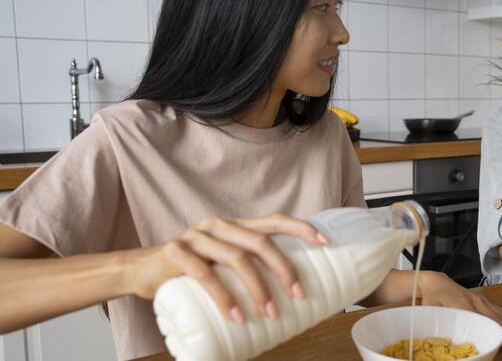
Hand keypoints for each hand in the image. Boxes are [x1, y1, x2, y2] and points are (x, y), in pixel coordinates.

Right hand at [127, 214, 327, 322]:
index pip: (274, 220)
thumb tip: (288, 293)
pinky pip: (204, 275)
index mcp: (234, 226)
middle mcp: (218, 226)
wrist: (139, 270)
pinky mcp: (175, 253)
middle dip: (284, 269)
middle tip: (298, 296)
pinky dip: (223, 297)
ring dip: (258, 289)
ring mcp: (196, 237)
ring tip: (270, 315)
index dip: (301, 228)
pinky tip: (235, 316)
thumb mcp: (220, 263)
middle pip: (261, 242)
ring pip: (237, 258)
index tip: (326, 243)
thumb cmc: (189, 271)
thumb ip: (246, 268)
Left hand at [418, 271, 501, 343]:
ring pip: (500, 313)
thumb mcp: (431, 309)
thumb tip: (442, 339)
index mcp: (462, 303)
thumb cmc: (433, 298)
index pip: (480, 317)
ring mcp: (482, 300)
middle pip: (495, 316)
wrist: (437, 282)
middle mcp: (475, 301)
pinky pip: (500, 310)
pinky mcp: (485, 300)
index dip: (493, 328)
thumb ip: (438, 321)